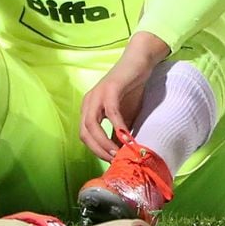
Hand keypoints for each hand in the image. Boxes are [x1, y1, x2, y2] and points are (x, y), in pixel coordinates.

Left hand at [79, 32, 169, 161]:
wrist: (140, 63)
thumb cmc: (132, 90)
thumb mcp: (124, 117)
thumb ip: (118, 133)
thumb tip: (120, 155)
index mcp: (88, 110)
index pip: (85, 137)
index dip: (96, 151)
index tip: (111, 162)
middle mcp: (88, 102)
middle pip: (84, 133)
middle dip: (98, 150)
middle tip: (114, 161)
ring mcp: (97, 94)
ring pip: (92, 124)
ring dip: (104, 142)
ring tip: (118, 153)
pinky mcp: (110, 88)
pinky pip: (110, 112)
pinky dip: (117, 126)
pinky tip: (126, 136)